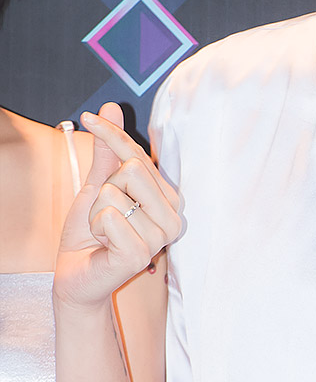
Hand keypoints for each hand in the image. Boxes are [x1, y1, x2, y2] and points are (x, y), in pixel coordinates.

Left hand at [53, 104, 182, 307]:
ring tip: (105, 233)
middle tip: (105, 215)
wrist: (78, 274)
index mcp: (168, 199)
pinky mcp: (142, 254)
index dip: (112, 134)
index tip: (89, 117)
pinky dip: (95, 227)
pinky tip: (105, 245)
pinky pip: (109, 217)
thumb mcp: (99, 186)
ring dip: (97, 212)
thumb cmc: (91, 233)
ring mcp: (160, 238)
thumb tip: (111, 107)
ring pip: (116, 194)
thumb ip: (109, 152)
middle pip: (134, 169)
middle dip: (106, 188)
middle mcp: (172, 217)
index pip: (139, 155)